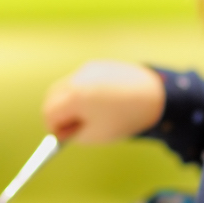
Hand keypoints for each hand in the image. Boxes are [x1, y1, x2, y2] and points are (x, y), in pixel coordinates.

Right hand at [42, 60, 164, 143]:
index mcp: (74, 97)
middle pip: (52, 97)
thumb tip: (63, 129)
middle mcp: (76, 79)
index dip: (55, 128)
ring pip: (65, 87)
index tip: (64, 137)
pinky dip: (82, 92)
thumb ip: (73, 134)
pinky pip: (79, 80)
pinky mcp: (97, 65)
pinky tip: (99, 101)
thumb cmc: (124, 118)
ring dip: (69, 101)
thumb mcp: (95, 135)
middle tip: (72, 126)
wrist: (154, 95)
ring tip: (90, 114)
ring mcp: (86, 70)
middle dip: (58, 113)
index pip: (49, 113)